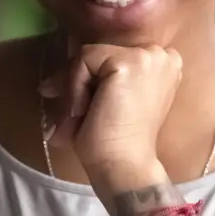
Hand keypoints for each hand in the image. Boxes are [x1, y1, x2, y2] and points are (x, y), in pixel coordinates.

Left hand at [40, 41, 182, 184]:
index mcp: (164, 64)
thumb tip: (50, 81)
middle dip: (79, 78)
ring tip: (78, 116)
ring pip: (90, 55)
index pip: (116, 54)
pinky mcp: (128, 63)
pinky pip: (84, 61)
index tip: (78, 101)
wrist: (125, 164)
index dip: (93, 75)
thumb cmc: (118, 140)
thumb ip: (97, 79)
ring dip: (76, 85)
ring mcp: (147, 56)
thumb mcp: (111, 100)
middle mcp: (162, 54)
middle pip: (102, 51)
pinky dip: (75, 87)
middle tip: (70, 111)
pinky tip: (82, 111)